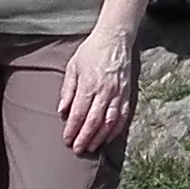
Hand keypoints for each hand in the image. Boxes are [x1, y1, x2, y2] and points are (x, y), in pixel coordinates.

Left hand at [60, 25, 138, 154]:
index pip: (79, 113)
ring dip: (99, 137)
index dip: (72, 129)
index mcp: (88, 84)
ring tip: (91, 147)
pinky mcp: (127, 94)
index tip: (66, 139)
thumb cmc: (91, 51)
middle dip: (84, 138)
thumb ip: (67, 90)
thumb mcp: (73, 67)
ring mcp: (118, 94)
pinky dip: (116, 129)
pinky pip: (122, 116)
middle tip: (78, 149)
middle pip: (93, 121)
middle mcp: (104, 91)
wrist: (115, 39)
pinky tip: (108, 137)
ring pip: (109, 122)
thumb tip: (62, 111)